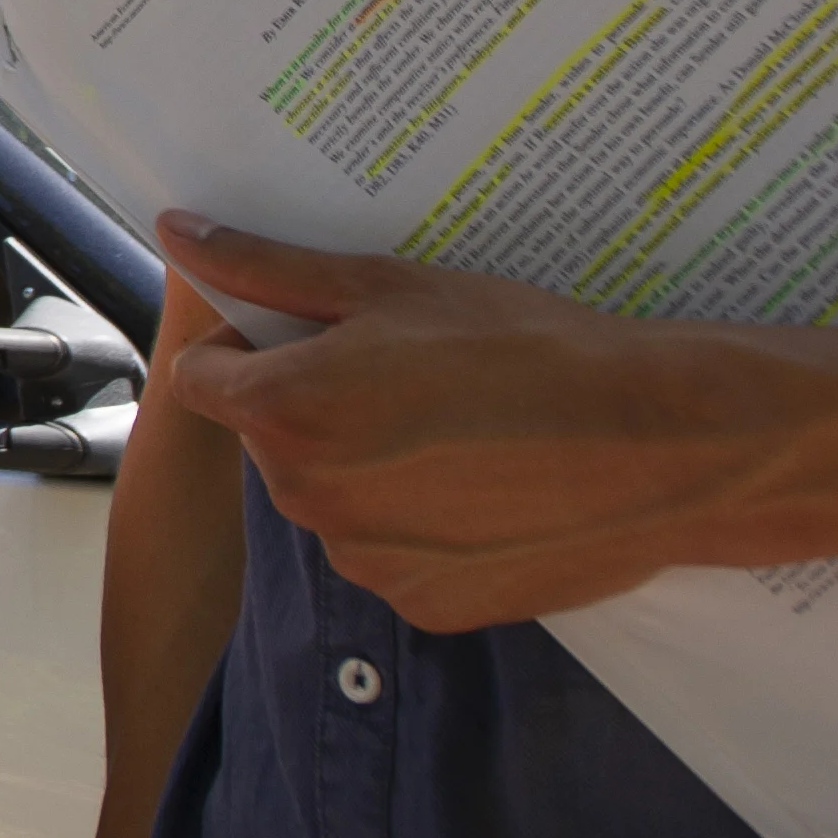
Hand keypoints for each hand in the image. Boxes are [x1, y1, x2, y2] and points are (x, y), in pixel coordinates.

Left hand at [161, 212, 799, 630]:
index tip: (310, 335)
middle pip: (272, 440)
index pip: (203, 379)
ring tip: (462, 429)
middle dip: (315, 407)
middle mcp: (310, 500)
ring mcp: (369, 561)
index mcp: (286, 413)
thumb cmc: (524, 350)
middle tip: (410, 375)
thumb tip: (177, 232)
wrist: (659, 444)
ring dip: (369, 468)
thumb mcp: (387, 286)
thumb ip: (266, 268)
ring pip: (334, 500)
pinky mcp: (428, 605)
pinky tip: (488, 488)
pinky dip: (423, 524)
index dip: (248, 349)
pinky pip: (394, 553)